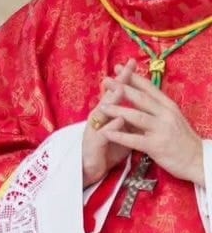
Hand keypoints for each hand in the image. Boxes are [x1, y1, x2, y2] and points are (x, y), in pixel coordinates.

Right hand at [82, 60, 136, 185]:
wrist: (92, 170)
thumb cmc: (108, 150)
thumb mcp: (122, 131)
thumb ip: (129, 118)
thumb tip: (141, 104)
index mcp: (107, 114)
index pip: (117, 92)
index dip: (125, 78)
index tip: (132, 62)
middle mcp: (99, 119)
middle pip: (108, 97)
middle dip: (118, 82)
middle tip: (124, 67)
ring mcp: (94, 131)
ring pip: (103, 113)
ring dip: (112, 101)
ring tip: (121, 89)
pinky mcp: (93, 145)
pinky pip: (103, 134)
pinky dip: (112, 127)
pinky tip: (118, 121)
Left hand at [97, 71, 206, 184]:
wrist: (198, 160)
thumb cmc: (182, 140)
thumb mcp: (171, 119)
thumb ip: (155, 109)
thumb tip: (137, 98)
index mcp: (168, 106)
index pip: (149, 88)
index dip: (133, 77)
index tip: (119, 67)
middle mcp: (166, 114)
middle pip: (141, 98)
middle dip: (122, 88)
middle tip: (106, 80)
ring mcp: (161, 129)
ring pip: (137, 116)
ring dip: (118, 110)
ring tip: (102, 106)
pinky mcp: (157, 145)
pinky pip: (134, 139)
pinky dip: (119, 135)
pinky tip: (106, 133)